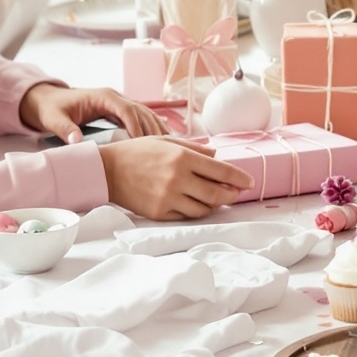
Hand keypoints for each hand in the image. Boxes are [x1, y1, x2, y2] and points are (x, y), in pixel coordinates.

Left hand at [17, 83, 167, 143]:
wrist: (47, 100)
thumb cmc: (51, 109)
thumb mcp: (54, 119)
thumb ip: (65, 130)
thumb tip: (76, 142)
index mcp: (102, 97)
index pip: (126, 109)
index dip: (137, 126)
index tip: (144, 144)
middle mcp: (114, 97)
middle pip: (141, 111)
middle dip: (153, 129)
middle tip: (164, 150)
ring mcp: (118, 102)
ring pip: (145, 114)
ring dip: (157, 128)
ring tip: (170, 147)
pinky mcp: (119, 111)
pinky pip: (140, 118)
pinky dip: (152, 128)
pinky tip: (162, 142)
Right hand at [100, 136, 252, 219]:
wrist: (107, 170)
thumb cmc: (137, 152)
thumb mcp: (166, 141)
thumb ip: (194, 149)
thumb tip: (216, 155)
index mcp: (182, 157)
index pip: (221, 171)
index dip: (240, 178)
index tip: (249, 182)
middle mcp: (178, 178)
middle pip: (217, 194)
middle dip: (232, 195)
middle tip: (236, 193)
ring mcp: (169, 198)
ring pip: (204, 208)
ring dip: (214, 204)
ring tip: (217, 198)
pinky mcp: (160, 212)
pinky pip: (186, 215)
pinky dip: (196, 210)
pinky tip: (197, 204)